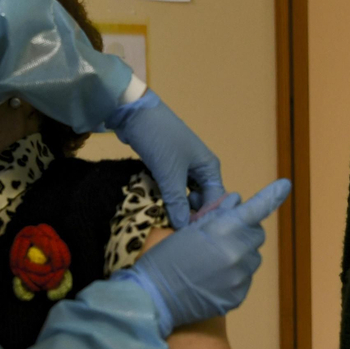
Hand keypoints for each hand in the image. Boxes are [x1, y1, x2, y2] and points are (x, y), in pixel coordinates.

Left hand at [104, 90, 224, 226]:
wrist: (134, 114)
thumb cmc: (159, 140)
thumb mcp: (169, 173)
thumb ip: (177, 202)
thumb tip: (183, 228)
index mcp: (208, 168)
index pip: (216, 200)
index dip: (205, 217)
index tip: (191, 235)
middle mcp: (200, 169)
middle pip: (202, 200)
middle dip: (192, 215)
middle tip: (178, 234)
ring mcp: (183, 168)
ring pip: (186, 196)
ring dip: (179, 209)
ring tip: (170, 227)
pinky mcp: (167, 168)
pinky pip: (173, 190)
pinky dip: (168, 200)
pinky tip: (161, 212)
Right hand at [116, 179, 291, 331]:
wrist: (153, 300)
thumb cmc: (162, 260)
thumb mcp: (184, 230)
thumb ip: (214, 216)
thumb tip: (235, 202)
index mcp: (223, 231)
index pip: (255, 209)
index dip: (272, 195)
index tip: (285, 185)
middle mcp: (238, 253)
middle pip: (256, 234)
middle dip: (244, 231)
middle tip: (222, 236)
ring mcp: (240, 278)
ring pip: (253, 257)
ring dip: (241, 253)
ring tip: (215, 260)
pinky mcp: (238, 297)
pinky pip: (246, 278)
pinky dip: (235, 275)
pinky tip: (213, 278)